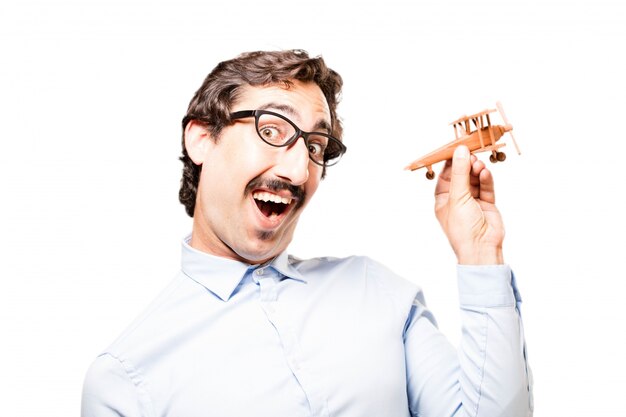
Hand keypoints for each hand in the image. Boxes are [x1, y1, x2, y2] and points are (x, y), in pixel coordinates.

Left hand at [434, 146, 504, 264]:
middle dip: (466, 165)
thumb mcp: (458, 197)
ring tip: (479, 165)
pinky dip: (486, 179)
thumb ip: (460, 173)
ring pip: (475, 180)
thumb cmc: (462, 228)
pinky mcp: (487, 204)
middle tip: (471, 154)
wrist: (481, 248)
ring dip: (476, 171)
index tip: (457, 148)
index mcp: (443, 200)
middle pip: (461, 176)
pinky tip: (486, 173)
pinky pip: (486, 187)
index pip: (446, 176)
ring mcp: (472, 201)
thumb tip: (460, 151)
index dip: (451, 162)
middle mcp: (457, 199)